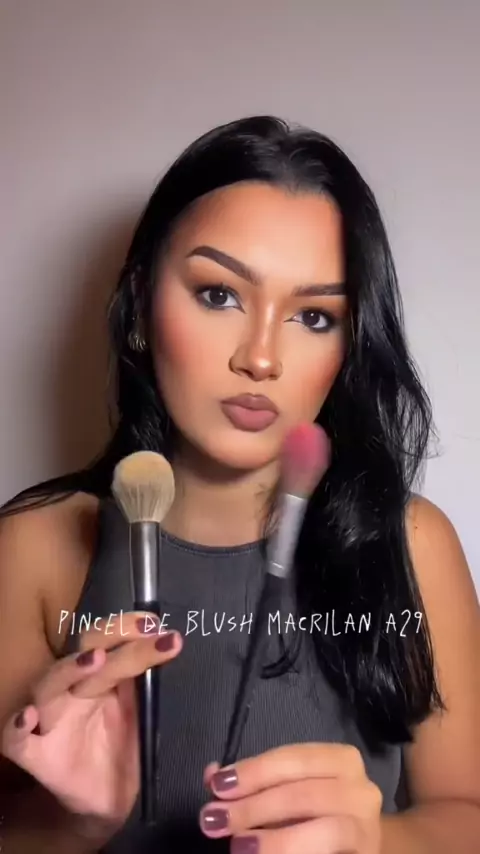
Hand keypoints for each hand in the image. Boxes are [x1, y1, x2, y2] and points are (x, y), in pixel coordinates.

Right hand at [1, 611, 181, 831]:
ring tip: (97, 659)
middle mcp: (73, 690)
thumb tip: (168, 645)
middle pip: (84, 651)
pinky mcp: (37, 756)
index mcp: (99, 676)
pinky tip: (28, 717)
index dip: (129, 627)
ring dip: (71, 668)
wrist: (113, 799)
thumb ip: (148, 684)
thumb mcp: (143, 713)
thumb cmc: (126, 747)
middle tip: (146, 631)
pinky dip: (16, 727)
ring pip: (48, 684)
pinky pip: (15, 741)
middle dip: (115, 637)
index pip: (108, 639)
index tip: (156, 623)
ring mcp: (51, 720)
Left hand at [199, 743, 381, 853]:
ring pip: (328, 830)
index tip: (218, 786)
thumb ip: (250, 783)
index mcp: (341, 761)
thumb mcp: (280, 790)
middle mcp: (363, 790)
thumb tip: (212, 775)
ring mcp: (368, 829)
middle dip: (256, 806)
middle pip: (307, 794)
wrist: (351, 848)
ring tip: (238, 845)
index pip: (296, 759)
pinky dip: (293, 853)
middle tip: (215, 820)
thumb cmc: (311, 813)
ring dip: (276, 839)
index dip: (256, 771)